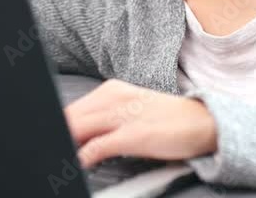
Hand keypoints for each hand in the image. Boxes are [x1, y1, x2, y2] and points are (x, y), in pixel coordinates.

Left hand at [63, 78, 217, 167]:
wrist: (204, 121)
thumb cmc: (168, 119)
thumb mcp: (130, 111)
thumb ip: (103, 120)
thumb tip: (78, 135)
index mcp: (111, 91)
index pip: (71, 109)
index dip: (59, 125)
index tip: (54, 137)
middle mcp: (114, 97)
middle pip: (69, 117)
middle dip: (59, 133)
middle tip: (51, 152)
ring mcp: (123, 115)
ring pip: (77, 127)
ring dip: (67, 143)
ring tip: (63, 157)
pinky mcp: (134, 135)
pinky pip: (97, 147)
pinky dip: (83, 157)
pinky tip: (80, 164)